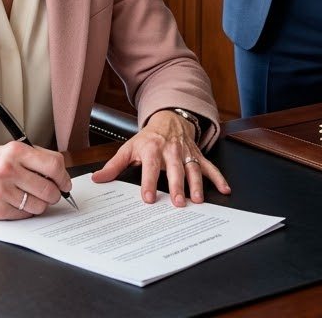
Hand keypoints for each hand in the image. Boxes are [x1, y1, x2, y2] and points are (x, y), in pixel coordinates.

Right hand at [0, 142, 71, 219]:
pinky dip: (26, 211)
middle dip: (55, 194)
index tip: (65, 183)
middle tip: (53, 193)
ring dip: (41, 204)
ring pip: (38, 205)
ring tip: (33, 197)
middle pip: (49, 188)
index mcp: (16, 151)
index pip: (53, 164)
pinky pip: (24, 215)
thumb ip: (35, 158)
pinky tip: (19, 202)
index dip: (64, 177)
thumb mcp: (10, 151)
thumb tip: (61, 172)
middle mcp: (9, 169)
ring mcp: (2, 191)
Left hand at [91, 109, 229, 206]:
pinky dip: (218, 177)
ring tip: (198, 199)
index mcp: (152, 148)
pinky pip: (209, 166)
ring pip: (192, 168)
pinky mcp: (197, 154)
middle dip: (177, 185)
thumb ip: (114, 165)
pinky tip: (224, 189)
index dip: (148, 181)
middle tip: (178, 202)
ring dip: (196, 184)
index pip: (150, 166)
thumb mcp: (129, 148)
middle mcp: (170, 150)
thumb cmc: (148, 138)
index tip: (148, 197)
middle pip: (174, 168)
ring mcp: (186, 152)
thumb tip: (97, 179)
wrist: (169, 118)